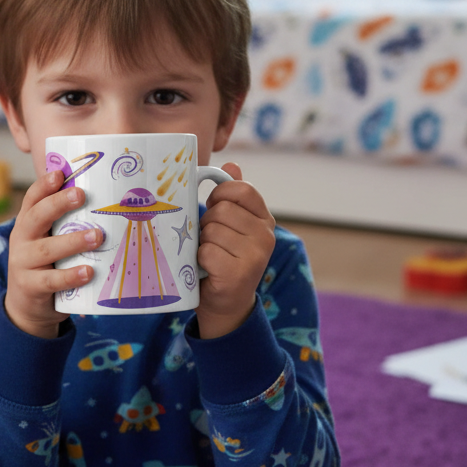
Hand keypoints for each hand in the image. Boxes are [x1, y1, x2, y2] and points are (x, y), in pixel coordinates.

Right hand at [5, 170, 99, 337]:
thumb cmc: (46, 264)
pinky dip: (70, 275)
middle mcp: (21, 240)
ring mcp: (23, 264)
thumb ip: (64, 223)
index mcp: (26, 224)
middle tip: (81, 195)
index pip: (32, 199)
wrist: (26, 307)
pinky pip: (51, 280)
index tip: (60, 174)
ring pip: (47, 249)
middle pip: (37, 217)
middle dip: (58, 204)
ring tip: (97, 236)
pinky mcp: (31, 287)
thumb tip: (104, 197)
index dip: (44, 186)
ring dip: (73, 241)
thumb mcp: (48, 240)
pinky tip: (89, 271)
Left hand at [196, 163, 275, 338]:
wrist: (226, 302)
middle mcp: (266, 236)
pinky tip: (208, 269)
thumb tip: (231, 164)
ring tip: (210, 255)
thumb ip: (233, 196)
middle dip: (208, 223)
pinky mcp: (239, 274)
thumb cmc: (224, 256)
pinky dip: (200, 259)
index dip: (220, 194)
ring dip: (203, 242)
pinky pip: (207, 251)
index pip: (242, 189)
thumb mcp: (231, 225)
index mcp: (264, 219)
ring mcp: (255, 256)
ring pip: (212, 230)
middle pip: (222, 210)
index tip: (214, 207)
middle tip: (211, 240)